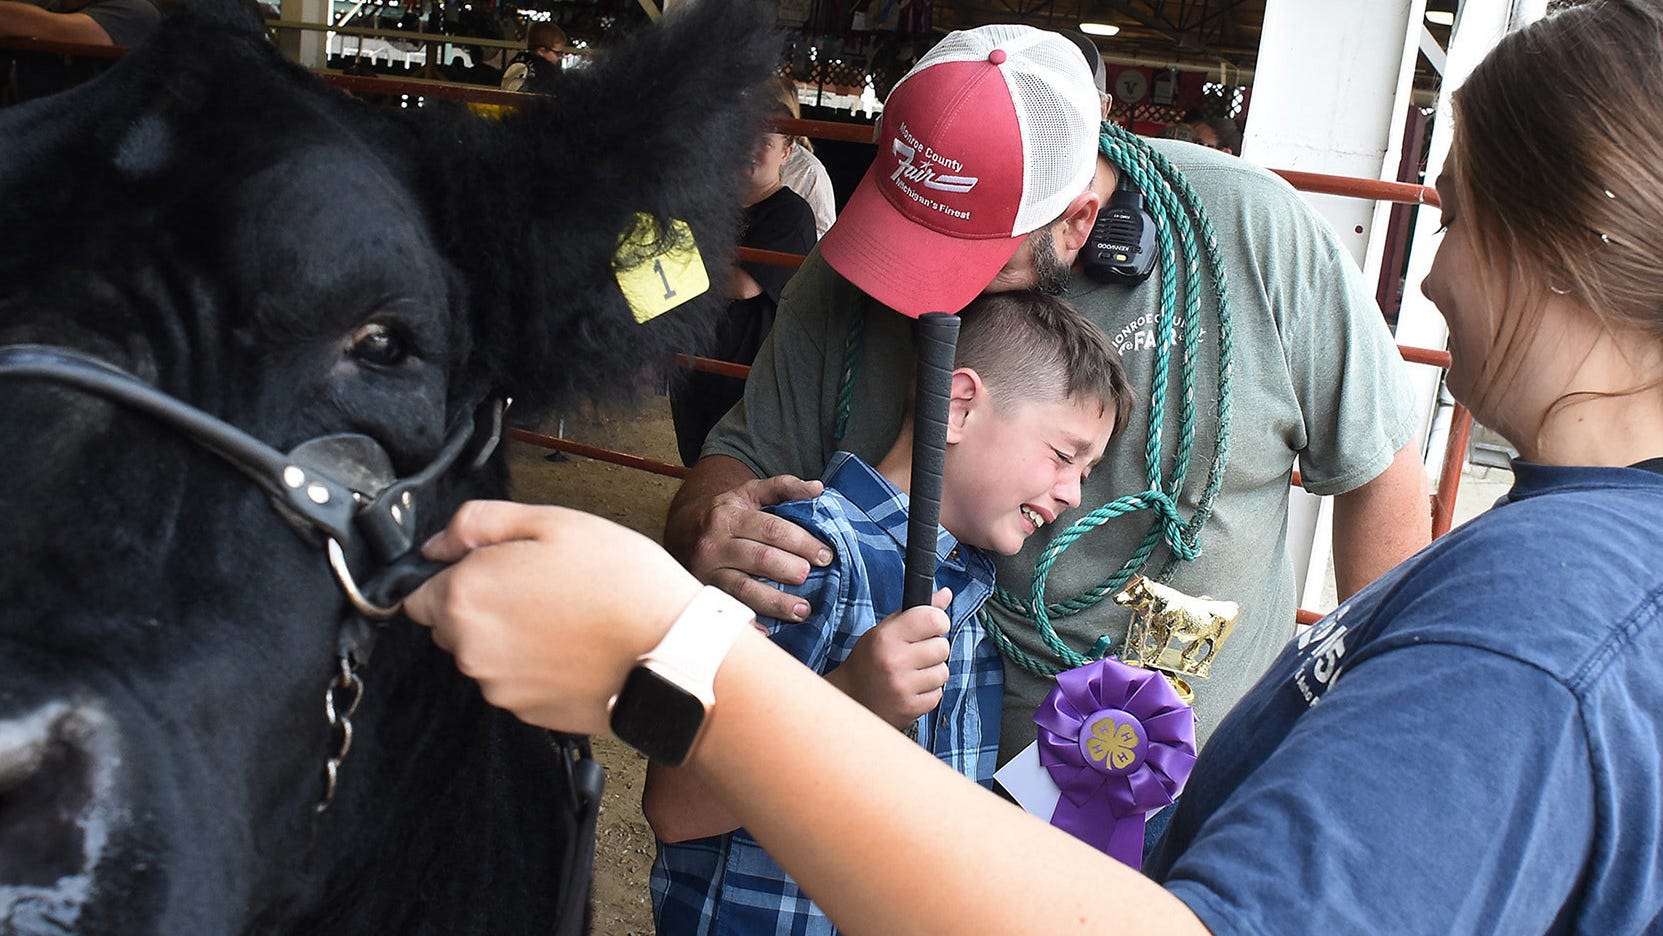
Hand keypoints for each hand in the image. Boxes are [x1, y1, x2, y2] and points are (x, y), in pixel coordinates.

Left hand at [404, 500, 702, 734]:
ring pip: (484, 656)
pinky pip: (515, 683)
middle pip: (450, 626)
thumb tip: (438, 543)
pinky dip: (535, 667)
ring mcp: (497, 687)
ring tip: (567, 617)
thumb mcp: (553, 522)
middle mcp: (469, 648)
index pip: (416, 594)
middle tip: (541, 586)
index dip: (455, 575)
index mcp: (466, 595)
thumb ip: (480, 524)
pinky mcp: (526, 713)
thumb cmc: (621, 583)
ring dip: (511, 638)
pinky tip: (574, 647)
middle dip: (483, 606)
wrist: (670, 653)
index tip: (494, 568)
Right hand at [687, 474, 830, 622]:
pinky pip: (727, 610)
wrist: (682, 533)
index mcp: (728, 516)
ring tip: (803, 610)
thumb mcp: (748, 493)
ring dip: (776, 601)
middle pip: (759, 558)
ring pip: (744, 589)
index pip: (770, 529)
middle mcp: (715, 545)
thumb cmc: (724, 514)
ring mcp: (707, 572)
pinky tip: (767, 633)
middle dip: (790, 569)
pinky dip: (747, 623)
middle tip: (813, 576)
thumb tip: (818, 489)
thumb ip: (782, 487)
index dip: (801, 542)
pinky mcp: (704, 593)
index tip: (825, 555)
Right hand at [826, 588, 952, 729]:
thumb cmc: (870, 660)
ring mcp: (902, 687)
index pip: (934, 619)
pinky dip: (928, 693)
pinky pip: (938, 694)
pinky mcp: (909, 708)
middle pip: (942, 647)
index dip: (939, 621)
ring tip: (912, 673)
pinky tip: (910, 689)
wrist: (850, 697)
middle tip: (916, 654)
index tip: (933, 627)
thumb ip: (917, 612)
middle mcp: (894, 660)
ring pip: (943, 672)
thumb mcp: (886, 629)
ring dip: (932, 673)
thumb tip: (947, 594)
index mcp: (886, 636)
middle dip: (934, 650)